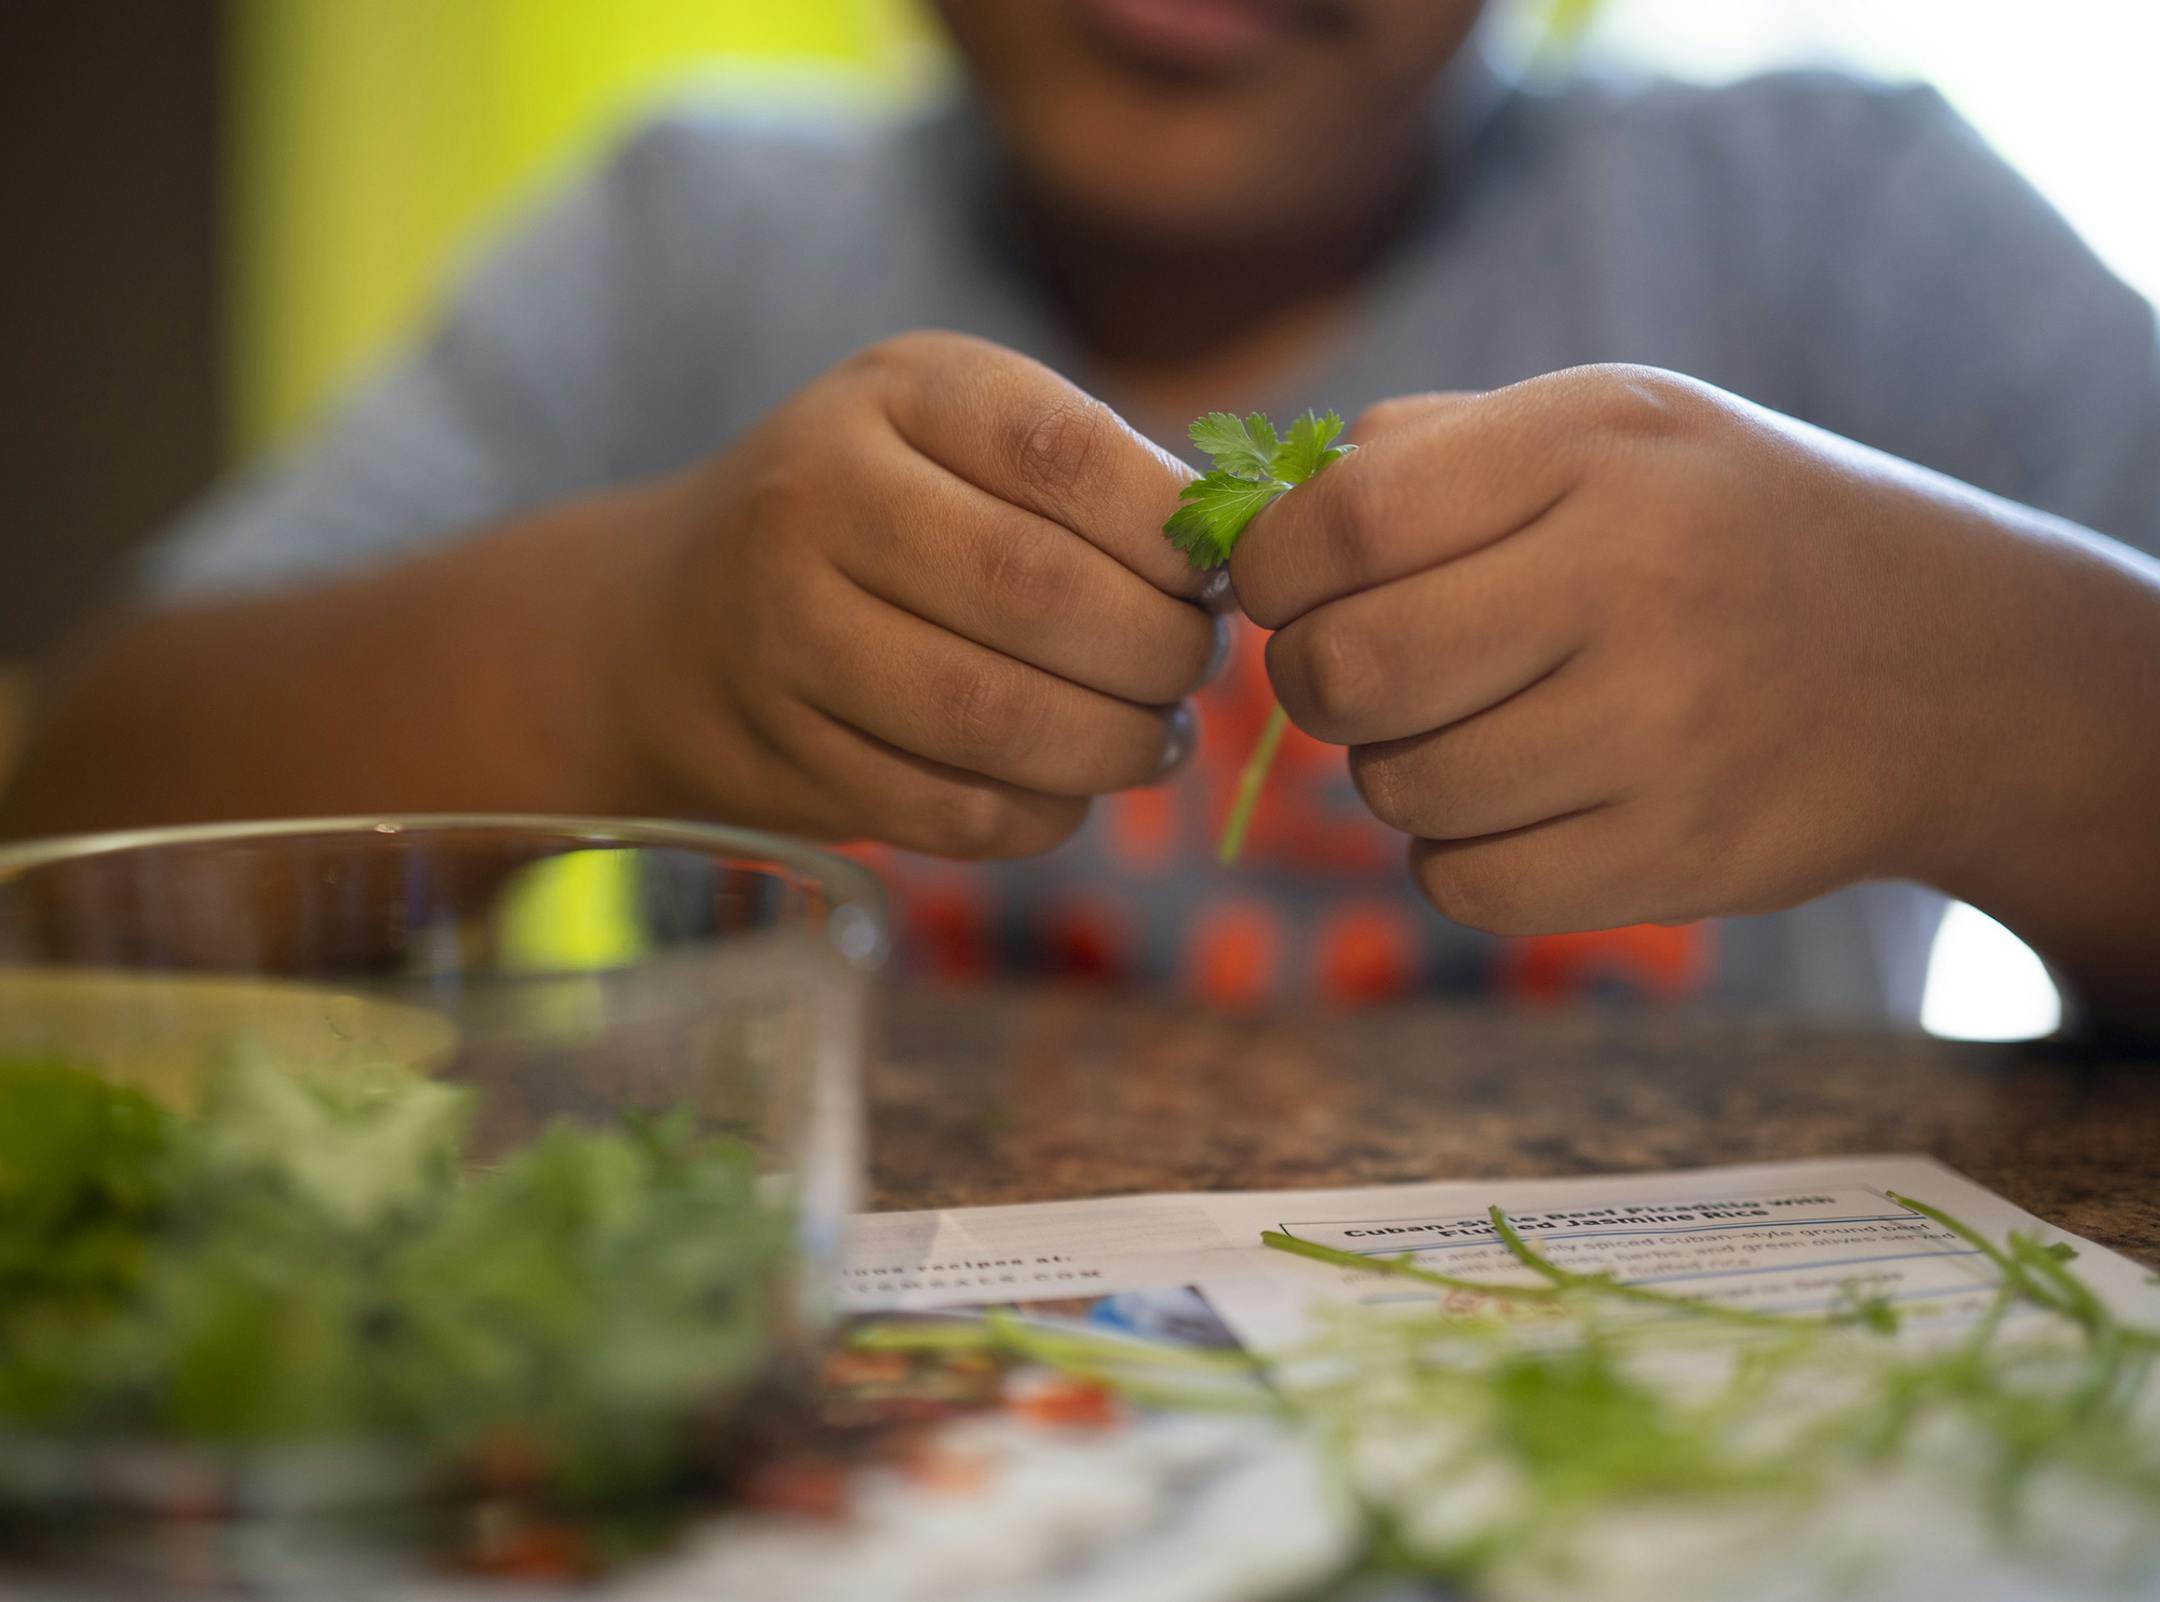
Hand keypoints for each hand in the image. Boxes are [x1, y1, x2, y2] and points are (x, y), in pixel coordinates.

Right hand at [624, 332, 1219, 856]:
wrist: (665, 620)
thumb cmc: (867, 511)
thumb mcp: (952, 429)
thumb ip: (1085, 468)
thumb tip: (1239, 558)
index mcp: (893, 396)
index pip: (1064, 455)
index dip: (1171, 532)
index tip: (1220, 574)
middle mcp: (819, 502)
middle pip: (1037, 593)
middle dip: (1158, 651)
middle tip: (1194, 668)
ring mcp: (788, 637)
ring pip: (995, 717)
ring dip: (1115, 747)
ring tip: (1157, 739)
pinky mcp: (786, 757)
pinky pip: (953, 809)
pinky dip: (1044, 814)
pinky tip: (1073, 787)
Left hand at [1230, 363, 2057, 931]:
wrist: (1938, 662)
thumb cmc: (1713, 527)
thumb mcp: (1598, 426)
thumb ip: (1419, 449)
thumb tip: (1251, 522)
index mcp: (1590, 447)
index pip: (1339, 524)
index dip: (1268, 571)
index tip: (1288, 586)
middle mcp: (1632, 582)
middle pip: (1348, 669)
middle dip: (1312, 679)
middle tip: (1352, 669)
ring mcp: (1663, 731)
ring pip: (1396, 788)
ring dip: (1393, 766)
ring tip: (1473, 722)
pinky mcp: (1679, 856)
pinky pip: (1462, 884)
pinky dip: (1453, 853)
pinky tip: (1515, 802)